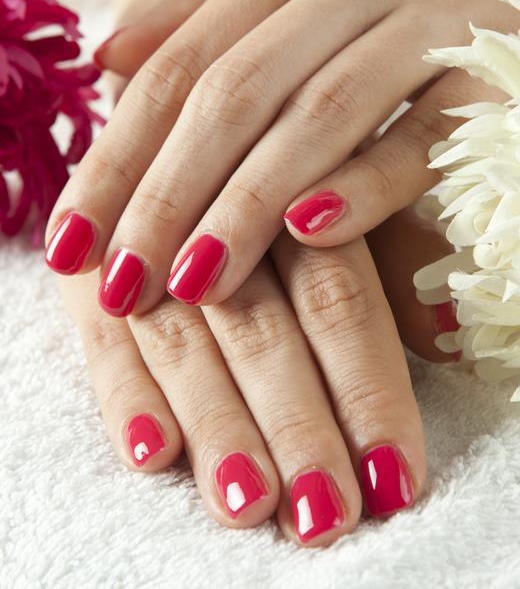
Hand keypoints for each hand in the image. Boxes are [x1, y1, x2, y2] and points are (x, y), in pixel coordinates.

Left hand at [45, 0, 519, 314]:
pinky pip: (423, 129)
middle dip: (167, 199)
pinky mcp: (488, 65)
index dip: (114, 163)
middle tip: (124, 285)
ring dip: (247, 205)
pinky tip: (313, 230)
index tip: (70, 244)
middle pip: (229, 100)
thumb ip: (202, 15)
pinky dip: (369, 179)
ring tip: (194, 284)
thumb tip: (111, 61)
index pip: (174, 75)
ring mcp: (419, 18)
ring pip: (314, 117)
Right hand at [59, 204, 454, 545]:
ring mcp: (141, 239)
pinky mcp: (85, 265)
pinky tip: (150, 453)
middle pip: (259, 326)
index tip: (390, 472)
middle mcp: (217, 209)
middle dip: (292, 420)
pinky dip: (123, 393)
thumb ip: (396, 257)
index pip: (338, 297)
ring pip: (181, 338)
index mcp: (296, 186)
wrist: (177, 127)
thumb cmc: (280, 173)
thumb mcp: (344, 195)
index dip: (365, 386)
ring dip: (214, 421)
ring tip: (246, 502)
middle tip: (323, 510)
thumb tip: (447, 330)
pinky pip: (97, 331)